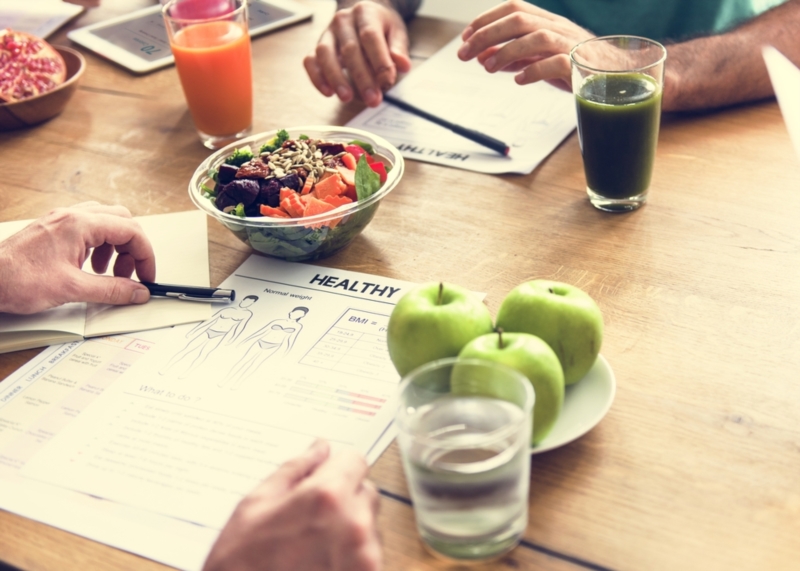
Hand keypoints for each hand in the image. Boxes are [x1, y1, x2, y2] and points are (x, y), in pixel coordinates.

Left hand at [0, 202, 154, 314]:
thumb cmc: (16, 279)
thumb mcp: (72, 289)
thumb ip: (111, 290)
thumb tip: (137, 292)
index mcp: (80, 224)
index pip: (130, 230)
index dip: (145, 255)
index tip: (146, 276)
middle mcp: (71, 217)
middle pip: (122, 221)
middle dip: (132, 249)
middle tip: (132, 274)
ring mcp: (61, 221)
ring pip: (106, 223)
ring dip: (116, 248)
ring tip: (109, 273)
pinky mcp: (53, 230)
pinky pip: (88, 229)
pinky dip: (99, 246)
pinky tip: (91, 267)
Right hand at [203, 440, 380, 570]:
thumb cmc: (239, 564)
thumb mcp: (255, 505)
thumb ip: (295, 470)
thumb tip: (319, 448)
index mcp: (327, 498)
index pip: (356, 460)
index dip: (336, 467)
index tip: (323, 478)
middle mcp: (354, 526)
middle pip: (366, 491)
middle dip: (343, 497)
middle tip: (309, 518)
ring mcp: (364, 558)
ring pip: (369, 525)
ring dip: (348, 529)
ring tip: (310, 547)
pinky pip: (368, 554)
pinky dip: (350, 556)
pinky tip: (318, 564)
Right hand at [304, 1, 410, 106]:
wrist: (362, 15)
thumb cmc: (380, 26)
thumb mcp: (396, 32)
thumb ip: (398, 49)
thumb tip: (403, 65)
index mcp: (365, 12)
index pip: (370, 36)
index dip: (378, 60)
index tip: (388, 81)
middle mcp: (343, 20)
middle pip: (350, 49)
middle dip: (362, 78)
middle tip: (373, 100)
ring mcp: (327, 33)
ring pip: (325, 54)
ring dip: (336, 78)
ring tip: (347, 98)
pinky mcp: (317, 46)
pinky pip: (310, 61)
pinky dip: (317, 78)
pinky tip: (328, 92)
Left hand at [457, 0, 593, 90]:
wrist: (616, 78)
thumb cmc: (575, 67)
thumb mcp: (538, 60)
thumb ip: (513, 57)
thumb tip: (482, 58)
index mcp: (548, 21)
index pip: (514, 8)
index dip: (486, 19)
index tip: (465, 37)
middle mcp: (558, 28)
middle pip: (519, 20)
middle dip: (486, 35)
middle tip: (465, 54)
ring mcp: (571, 45)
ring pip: (536, 37)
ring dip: (506, 52)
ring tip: (488, 68)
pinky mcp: (580, 66)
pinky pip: (556, 62)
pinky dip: (534, 70)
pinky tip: (519, 79)